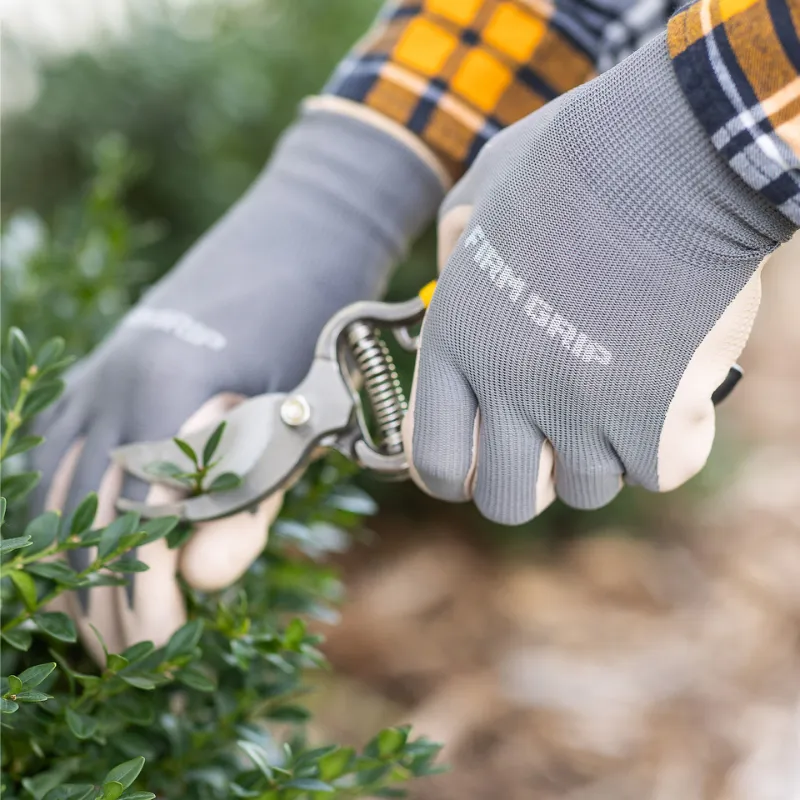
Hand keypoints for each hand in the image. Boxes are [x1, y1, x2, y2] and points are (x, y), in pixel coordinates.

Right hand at [33, 101, 443, 658]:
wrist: (302, 233)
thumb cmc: (321, 321)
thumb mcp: (303, 413)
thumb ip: (254, 494)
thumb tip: (205, 581)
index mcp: (167, 387)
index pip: (137, 525)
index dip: (144, 598)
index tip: (165, 651)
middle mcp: (116, 379)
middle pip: (86, 516)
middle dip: (104, 598)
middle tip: (128, 662)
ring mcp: (100, 370)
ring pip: (60, 489)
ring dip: (74, 564)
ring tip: (95, 624)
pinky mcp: (101, 370)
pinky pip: (57, 452)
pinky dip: (60, 510)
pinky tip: (70, 549)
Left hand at [404, 33, 794, 525]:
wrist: (674, 146)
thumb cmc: (579, 157)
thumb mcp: (483, 188)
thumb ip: (456, 246)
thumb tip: (451, 268)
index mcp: (457, 341)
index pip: (433, 462)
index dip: (452, 475)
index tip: (474, 465)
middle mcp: (508, 389)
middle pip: (504, 501)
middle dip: (525, 482)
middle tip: (549, 444)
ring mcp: (581, 411)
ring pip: (586, 490)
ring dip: (602, 454)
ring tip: (619, 396)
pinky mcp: (657, 419)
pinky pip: (658, 472)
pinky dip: (670, 442)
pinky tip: (675, 393)